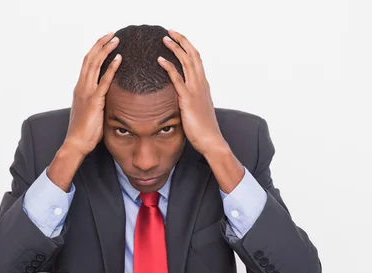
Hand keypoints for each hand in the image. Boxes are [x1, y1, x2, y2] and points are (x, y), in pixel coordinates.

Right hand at [48, 33, 120, 191]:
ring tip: (116, 40)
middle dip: (101, 44)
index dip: (96, 51)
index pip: (87, 64)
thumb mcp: (91, 112)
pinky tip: (119, 59)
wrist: (76, 143)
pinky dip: (111, 68)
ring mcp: (86, 93)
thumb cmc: (84, 131)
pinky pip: (104, 81)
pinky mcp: (94, 101)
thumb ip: (98, 102)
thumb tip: (109, 99)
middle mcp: (81, 87)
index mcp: (80, 88)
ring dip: (105, 50)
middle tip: (112, 34)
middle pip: (89, 59)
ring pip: (94, 65)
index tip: (105, 42)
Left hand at [159, 30, 243, 192]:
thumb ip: (190, 101)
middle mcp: (201, 84)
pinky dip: (169, 67)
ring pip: (187, 62)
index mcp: (203, 85)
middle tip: (170, 31)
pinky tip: (160, 60)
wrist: (211, 141)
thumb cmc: (203, 130)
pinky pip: (177, 78)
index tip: (178, 39)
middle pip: (193, 55)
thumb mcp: (197, 111)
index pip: (197, 60)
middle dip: (182, 41)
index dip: (188, 47)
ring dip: (176, 48)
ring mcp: (196, 90)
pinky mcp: (188, 99)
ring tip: (165, 38)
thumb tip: (180, 99)